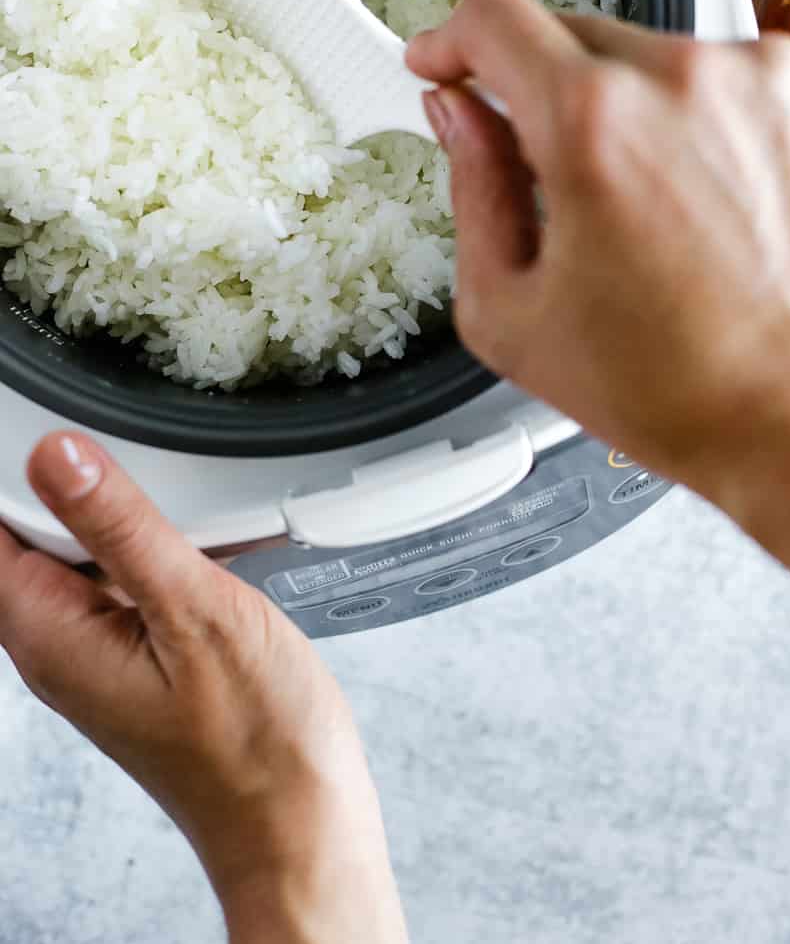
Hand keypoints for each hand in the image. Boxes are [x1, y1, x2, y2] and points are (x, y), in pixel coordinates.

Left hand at [0, 433, 407, 943]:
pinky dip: (169, 554)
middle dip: (91, 489)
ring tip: (195, 526)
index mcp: (50, 633)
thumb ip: (121, 528)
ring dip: (138, 522)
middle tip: (153, 477)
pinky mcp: (139, 654)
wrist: (297, 816)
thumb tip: (56, 456)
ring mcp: (98, 651)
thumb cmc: (254, 738)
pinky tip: (217, 553)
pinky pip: (131, 579)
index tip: (78, 435)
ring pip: (90, 551)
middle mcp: (60, 644)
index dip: (29, 471)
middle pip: (38, 531)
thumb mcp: (193, 610)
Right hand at [407, 0, 789, 509]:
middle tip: (569, 184)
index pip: (495, 19)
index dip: (453, 40)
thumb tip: (458, 112)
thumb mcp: (513, 311)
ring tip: (663, 209)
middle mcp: (683, 77)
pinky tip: (720, 194)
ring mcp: (764, 74)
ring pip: (657, 55)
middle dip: (552, 97)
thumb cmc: (674, 386)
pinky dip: (712, 115)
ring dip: (639, 108)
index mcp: (592, 125)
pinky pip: (732, 69)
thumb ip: (472, 188)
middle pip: (576, 37)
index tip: (449, 61)